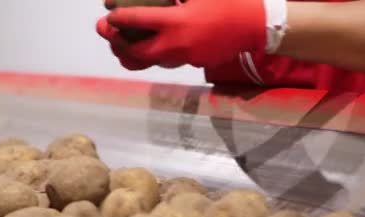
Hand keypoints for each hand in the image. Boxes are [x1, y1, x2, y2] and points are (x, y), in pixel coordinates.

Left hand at [103, 0, 268, 68]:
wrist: (257, 24)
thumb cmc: (230, 1)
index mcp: (176, 21)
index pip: (136, 21)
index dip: (118, 20)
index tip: (108, 17)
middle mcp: (176, 44)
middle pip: (136, 52)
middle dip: (117, 44)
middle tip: (107, 33)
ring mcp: (185, 57)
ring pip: (151, 61)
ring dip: (133, 54)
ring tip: (121, 45)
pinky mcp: (194, 63)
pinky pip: (169, 60)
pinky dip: (156, 54)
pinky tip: (153, 45)